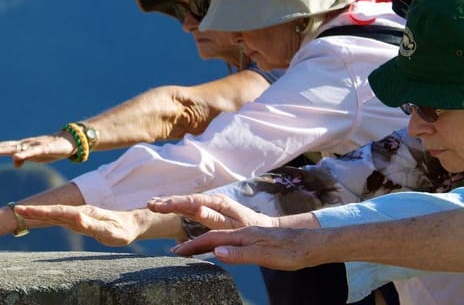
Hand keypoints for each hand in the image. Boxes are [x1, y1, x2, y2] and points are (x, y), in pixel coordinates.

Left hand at [0, 132, 75, 167]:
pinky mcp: (45, 148)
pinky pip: (33, 151)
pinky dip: (24, 154)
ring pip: (17, 148)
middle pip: (7, 146)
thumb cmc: (51, 149)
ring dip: (4, 150)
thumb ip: (24, 159)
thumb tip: (15, 163)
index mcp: (23, 147)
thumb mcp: (36, 157)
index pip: (6, 147)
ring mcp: (35, 145)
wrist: (69, 141)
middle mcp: (27, 144)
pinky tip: (16, 157)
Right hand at [15, 205, 141, 245]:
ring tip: (21, 211)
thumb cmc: (122, 230)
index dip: (42, 211)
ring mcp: (77, 216)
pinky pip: (59, 218)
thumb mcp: (111, 232)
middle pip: (53, 211)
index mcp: (84, 214)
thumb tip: (77, 220)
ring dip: (38, 212)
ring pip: (54, 213)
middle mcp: (78, 213)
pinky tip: (38, 216)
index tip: (26, 209)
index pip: (59, 212)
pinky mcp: (78, 220)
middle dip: (35, 211)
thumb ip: (94, 226)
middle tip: (16, 209)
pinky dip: (47, 216)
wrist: (130, 224)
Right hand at [147, 193, 276, 229]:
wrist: (263, 227)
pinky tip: (165, 208)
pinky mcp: (208, 210)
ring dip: (169, 203)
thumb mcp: (234, 225)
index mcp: (217, 202)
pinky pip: (189, 208)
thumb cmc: (250, 228)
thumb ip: (215, 218)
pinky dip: (176, 207)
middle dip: (167, 201)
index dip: (173, 203)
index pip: (191, 201)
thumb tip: (197, 209)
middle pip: (186, 200)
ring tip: (152, 205)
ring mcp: (209, 205)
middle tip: (149, 204)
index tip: (158, 206)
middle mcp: (211, 201)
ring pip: (186, 202)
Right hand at [170, 226, 324, 270]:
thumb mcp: (267, 256)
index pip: (212, 239)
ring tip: (188, 249)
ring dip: (201, 242)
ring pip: (220, 238)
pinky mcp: (256, 241)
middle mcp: (244, 233)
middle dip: (192, 241)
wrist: (314, 245)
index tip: (177, 251)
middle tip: (175, 249)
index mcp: (244, 235)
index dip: (193, 246)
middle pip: (212, 235)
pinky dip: (215, 245)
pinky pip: (229, 242)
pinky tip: (216, 250)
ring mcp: (250, 236)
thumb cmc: (293, 252)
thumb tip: (216, 252)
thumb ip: (241, 254)